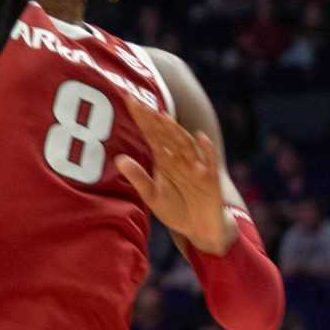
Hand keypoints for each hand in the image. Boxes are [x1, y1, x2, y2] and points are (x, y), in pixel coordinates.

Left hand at [116, 94, 233, 252]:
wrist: (201, 229)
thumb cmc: (176, 209)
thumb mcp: (153, 196)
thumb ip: (139, 178)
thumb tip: (118, 159)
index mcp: (164, 159)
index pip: (151, 134)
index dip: (141, 118)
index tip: (128, 100)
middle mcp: (179, 158)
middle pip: (166, 134)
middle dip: (153, 119)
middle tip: (139, 102)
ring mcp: (196, 166)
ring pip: (185, 144)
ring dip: (175, 131)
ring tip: (162, 117)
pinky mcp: (210, 179)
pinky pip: (210, 162)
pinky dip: (206, 150)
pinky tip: (200, 138)